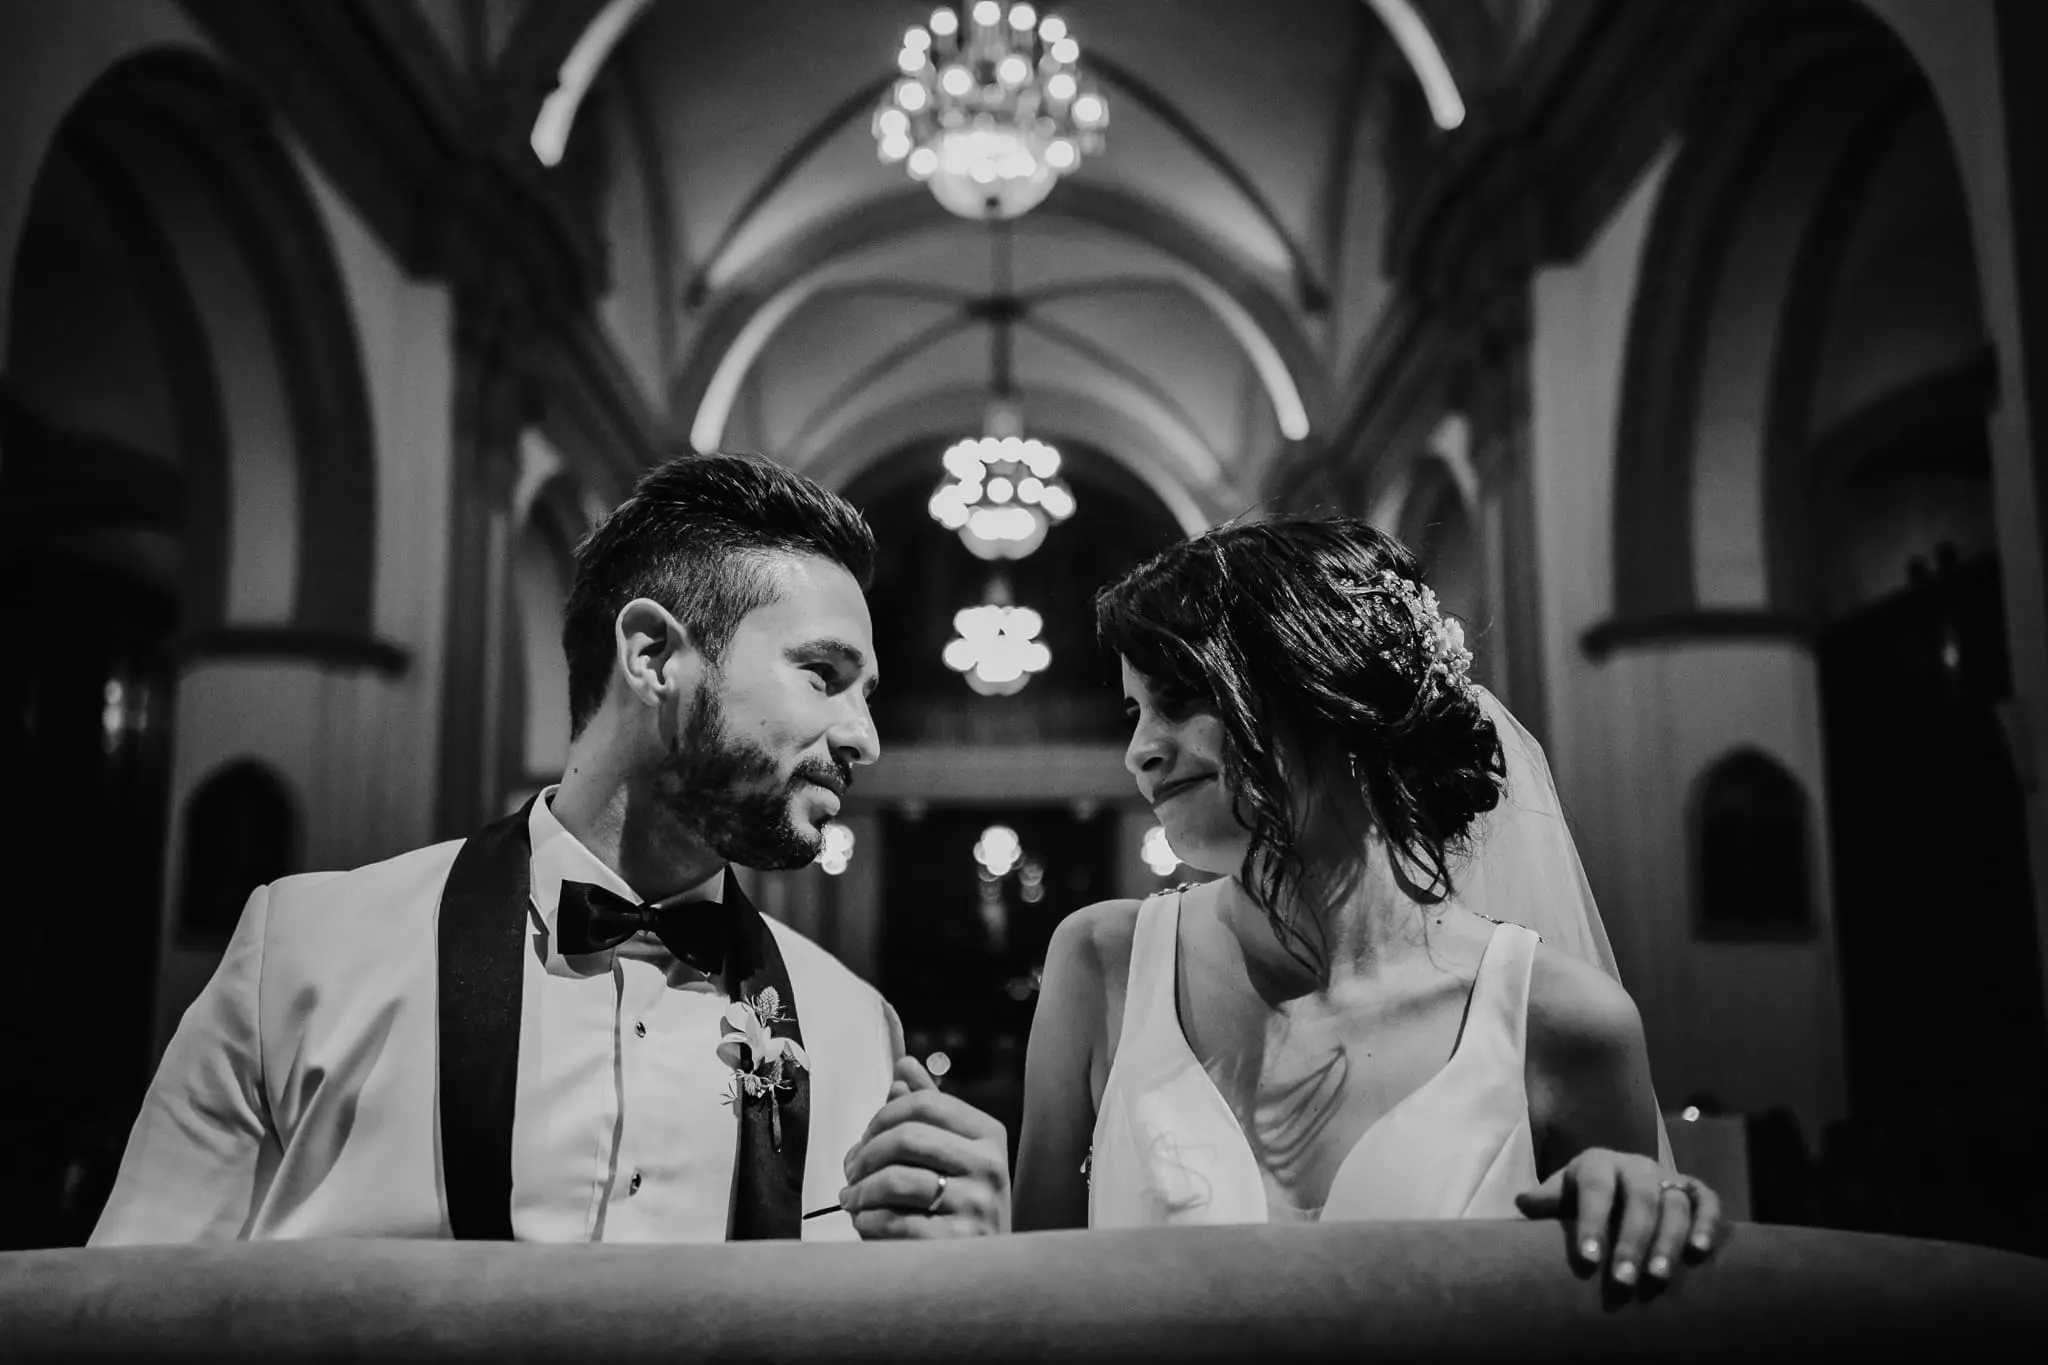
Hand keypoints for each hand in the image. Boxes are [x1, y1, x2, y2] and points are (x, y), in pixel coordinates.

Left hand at [840, 1057, 1010, 1237]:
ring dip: (860, 1190)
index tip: (865, 1137)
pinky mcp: (957, 1244)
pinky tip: (863, 1221)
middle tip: (850, 1170)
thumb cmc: (961, 1203)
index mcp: (989, 1135)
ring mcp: (977, 1206)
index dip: (882, 1115)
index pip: (925, 1103)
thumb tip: (904, 1065)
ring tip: (850, 1198)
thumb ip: (930, 1109)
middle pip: (907, 1137)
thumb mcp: (954, 1152)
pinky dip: (867, 1220)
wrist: (986, 1269)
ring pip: (896, 1180)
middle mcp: (990, 1166)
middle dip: (865, 1153)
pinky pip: (896, 1222)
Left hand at [1515, 1149, 1722, 1289]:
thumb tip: (1523, 1202)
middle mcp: (1635, 1165)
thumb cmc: (1579, 1198)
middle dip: (1632, 1242)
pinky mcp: (1692, 1188)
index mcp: (1596, 1162)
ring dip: (1668, 1242)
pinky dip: (1706, 1223)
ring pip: (1674, 1204)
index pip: (1595, 1188)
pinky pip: (1706, 1201)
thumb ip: (1545, 1201)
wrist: (1614, 1182)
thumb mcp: (1559, 1195)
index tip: (1588, 1261)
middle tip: (1622, 1282)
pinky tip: (1698, 1253)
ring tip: (1657, 1279)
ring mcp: (1666, 1175)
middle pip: (1639, 1199)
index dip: (1592, 1223)